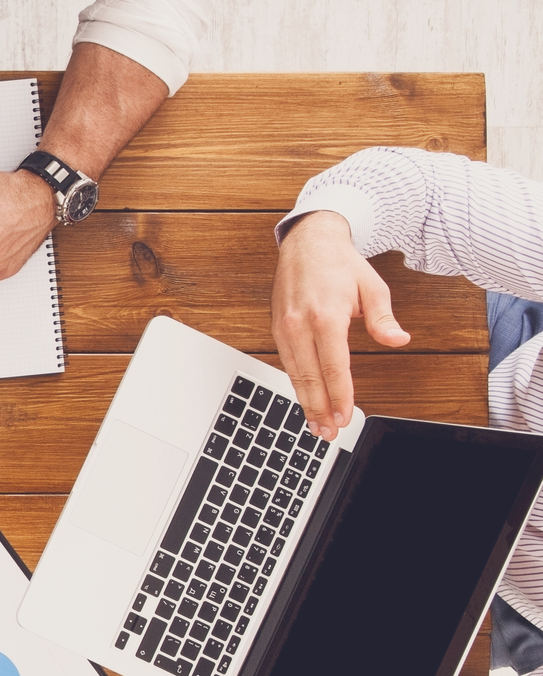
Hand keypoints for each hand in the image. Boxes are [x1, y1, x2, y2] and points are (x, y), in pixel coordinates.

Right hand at [272, 210, 408, 439]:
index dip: (340, 396)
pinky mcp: (277, 328)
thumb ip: (383, 318)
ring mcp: (284, 327)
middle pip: (309, 377)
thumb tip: (398, 339)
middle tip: (329, 432)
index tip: (346, 416)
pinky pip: (287, 363)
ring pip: (294, 374)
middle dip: (320, 408)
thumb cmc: (340, 264)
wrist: (307, 242)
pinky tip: (305, 398)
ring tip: (316, 424)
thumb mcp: (372, 287)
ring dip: (306, 402)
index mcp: (325, 315)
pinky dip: (296, 385)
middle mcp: (300, 324)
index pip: (333, 367)